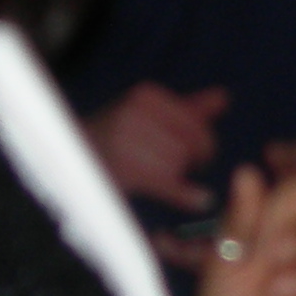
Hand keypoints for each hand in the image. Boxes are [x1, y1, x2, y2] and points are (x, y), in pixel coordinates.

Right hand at [85, 82, 226, 210]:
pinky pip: (169, 183)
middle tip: (186, 168)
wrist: (71, 157)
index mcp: (146, 95)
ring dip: (178, 177)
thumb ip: (189, 108)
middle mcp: (134, 113)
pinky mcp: (123, 168)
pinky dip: (187, 195)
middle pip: (189, 144)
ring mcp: (126, 140)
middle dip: (192, 160)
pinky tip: (200, 200)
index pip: (195, 122)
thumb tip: (224, 97)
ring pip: (178, 164)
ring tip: (163, 178)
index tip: (201, 154)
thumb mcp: (151, 115)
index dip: (204, 142)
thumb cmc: (117, 135)